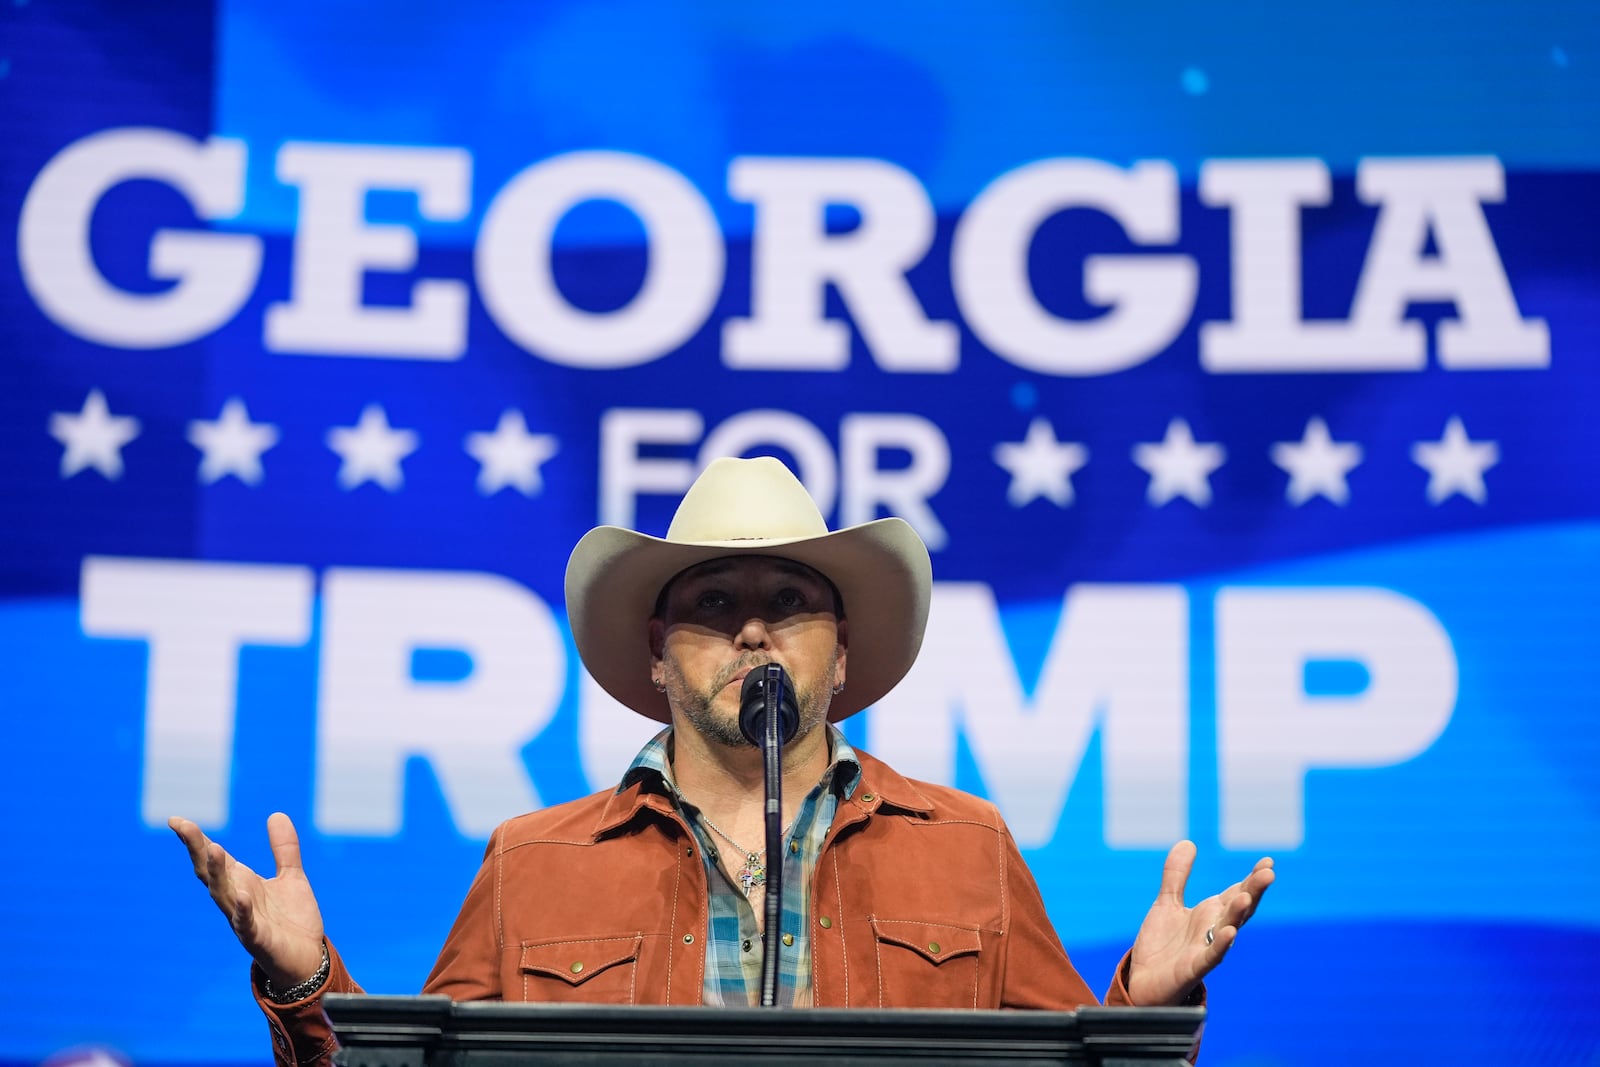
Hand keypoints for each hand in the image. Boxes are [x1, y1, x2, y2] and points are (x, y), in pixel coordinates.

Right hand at [170, 812, 325, 988]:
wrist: (308, 958)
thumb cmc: (293, 920)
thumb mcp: (291, 876)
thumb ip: (283, 848)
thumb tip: (275, 813)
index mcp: (242, 883)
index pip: (214, 859)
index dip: (196, 839)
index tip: (176, 819)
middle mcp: (236, 900)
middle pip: (210, 873)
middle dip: (197, 850)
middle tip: (184, 826)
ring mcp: (244, 920)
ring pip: (223, 895)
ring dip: (216, 873)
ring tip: (212, 847)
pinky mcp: (259, 939)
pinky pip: (246, 924)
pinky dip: (242, 910)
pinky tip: (241, 894)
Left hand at [1126, 840, 1273, 1005]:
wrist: (1144, 982)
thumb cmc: (1162, 946)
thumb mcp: (1167, 903)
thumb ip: (1176, 875)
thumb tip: (1188, 842)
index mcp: (1210, 914)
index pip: (1236, 893)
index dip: (1251, 878)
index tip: (1268, 861)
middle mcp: (1213, 931)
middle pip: (1238, 909)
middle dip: (1253, 891)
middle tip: (1268, 872)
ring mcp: (1205, 949)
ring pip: (1227, 929)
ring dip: (1238, 914)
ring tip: (1247, 896)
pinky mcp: (1193, 968)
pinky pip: (1210, 957)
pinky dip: (1221, 945)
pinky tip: (1229, 932)